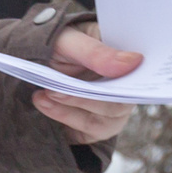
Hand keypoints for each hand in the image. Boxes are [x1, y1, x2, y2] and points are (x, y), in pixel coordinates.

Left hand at [35, 27, 140, 144]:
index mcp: (123, 54)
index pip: (142, 69)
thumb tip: (134, 62)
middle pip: (122, 102)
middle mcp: (123, 84)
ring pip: (105, 119)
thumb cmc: (54, 45)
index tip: (117, 75)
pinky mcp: (93, 126)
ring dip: (71, 109)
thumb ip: (96, 52)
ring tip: (44, 95)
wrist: (29, 65)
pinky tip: (44, 103)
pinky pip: (88, 131)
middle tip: (54, 89)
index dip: (138, 77)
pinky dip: (65, 117)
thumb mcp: (67, 41)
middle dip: (86, 97)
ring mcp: (110, 106)